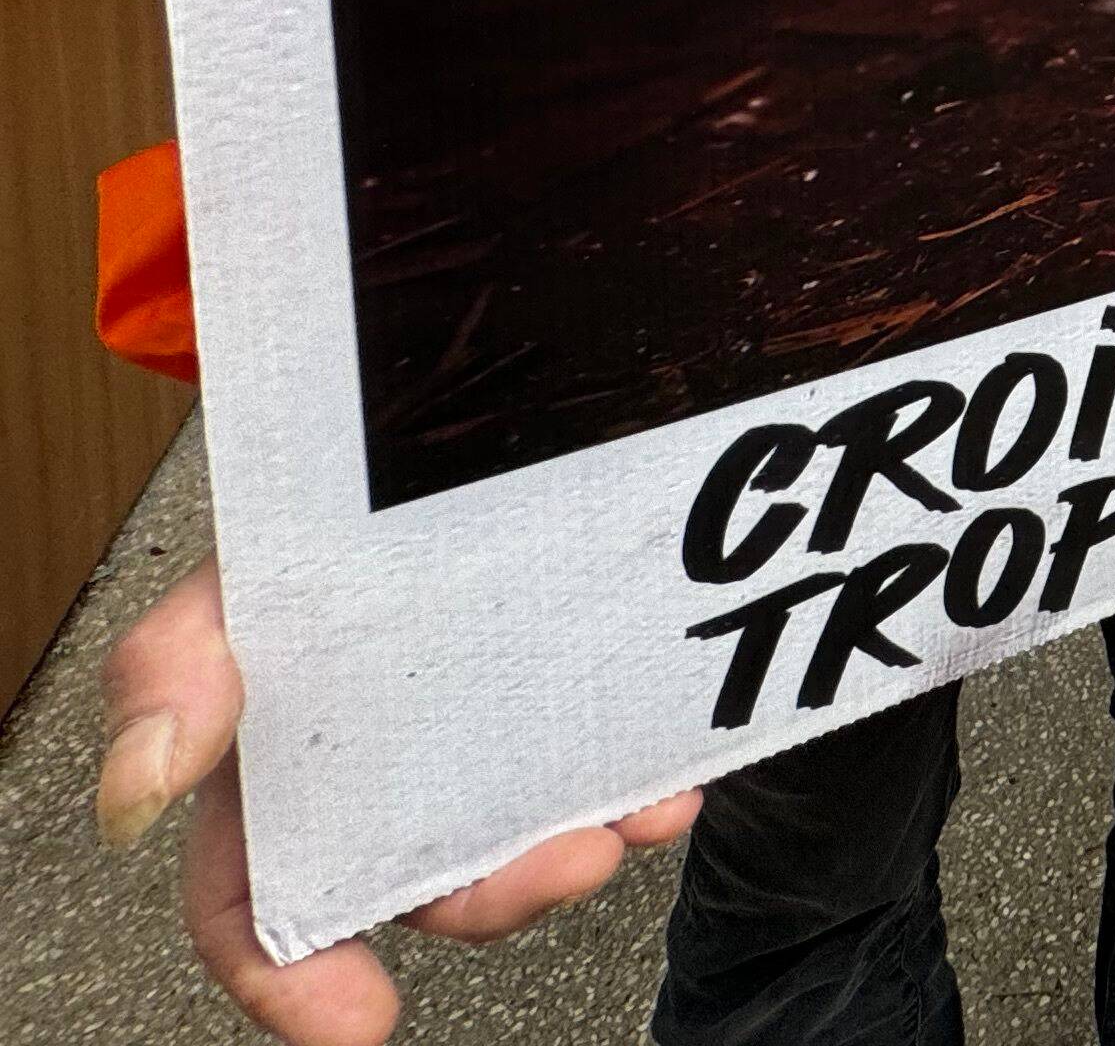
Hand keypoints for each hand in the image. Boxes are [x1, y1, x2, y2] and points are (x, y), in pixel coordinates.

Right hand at [101, 561, 696, 1045]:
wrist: (416, 431)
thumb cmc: (304, 524)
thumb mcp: (226, 577)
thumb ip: (171, 671)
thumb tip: (143, 787)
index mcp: (274, 778)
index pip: (257, 911)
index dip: (295, 982)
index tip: (360, 1023)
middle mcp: (374, 780)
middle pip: (422, 886)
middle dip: (495, 899)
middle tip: (567, 863)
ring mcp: (472, 741)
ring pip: (521, 836)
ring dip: (580, 845)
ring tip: (633, 818)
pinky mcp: (556, 699)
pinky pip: (599, 765)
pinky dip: (638, 782)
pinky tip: (669, 779)